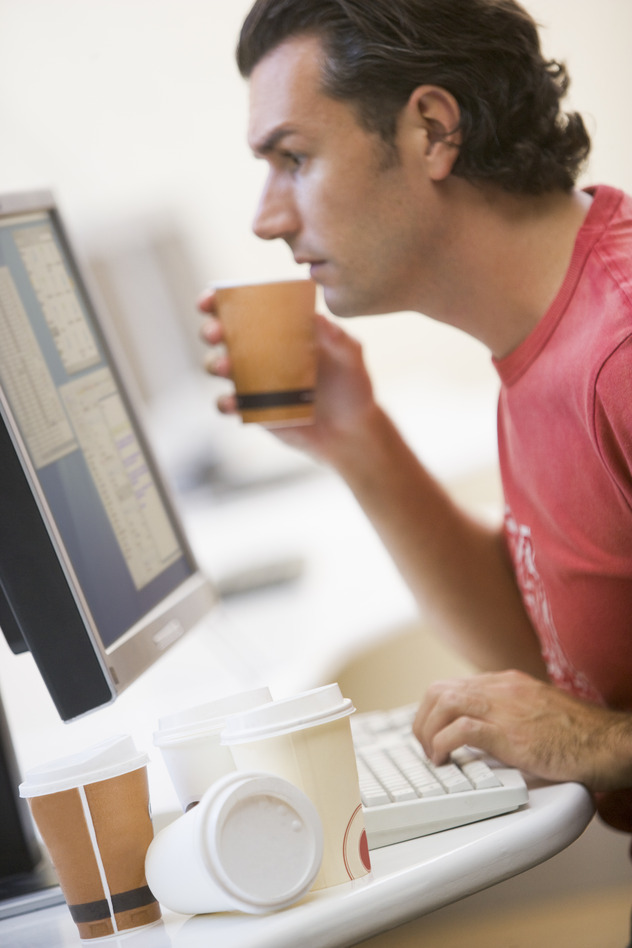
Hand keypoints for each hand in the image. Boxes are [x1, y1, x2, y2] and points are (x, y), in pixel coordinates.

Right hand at [198, 289, 376, 463]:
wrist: (352, 429)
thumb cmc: (351, 384)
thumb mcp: (350, 355)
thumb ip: (337, 336)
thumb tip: (316, 316)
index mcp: (279, 328)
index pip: (242, 307)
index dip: (219, 300)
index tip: (212, 299)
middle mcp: (259, 350)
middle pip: (221, 334)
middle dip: (211, 330)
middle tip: (217, 333)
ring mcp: (253, 380)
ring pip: (218, 366)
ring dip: (215, 363)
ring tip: (228, 368)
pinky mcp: (253, 409)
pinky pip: (228, 404)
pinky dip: (225, 402)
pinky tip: (234, 403)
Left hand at [413, 669, 631, 791]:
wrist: (608, 743)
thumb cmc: (581, 735)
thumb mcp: (538, 713)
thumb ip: (510, 714)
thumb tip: (482, 734)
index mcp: (507, 682)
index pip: (454, 685)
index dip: (434, 709)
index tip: (430, 730)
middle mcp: (501, 688)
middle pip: (440, 690)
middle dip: (423, 719)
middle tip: (425, 746)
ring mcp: (504, 707)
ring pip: (444, 703)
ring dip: (428, 732)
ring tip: (432, 755)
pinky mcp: (509, 733)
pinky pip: (461, 730)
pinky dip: (443, 744)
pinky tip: (444, 760)